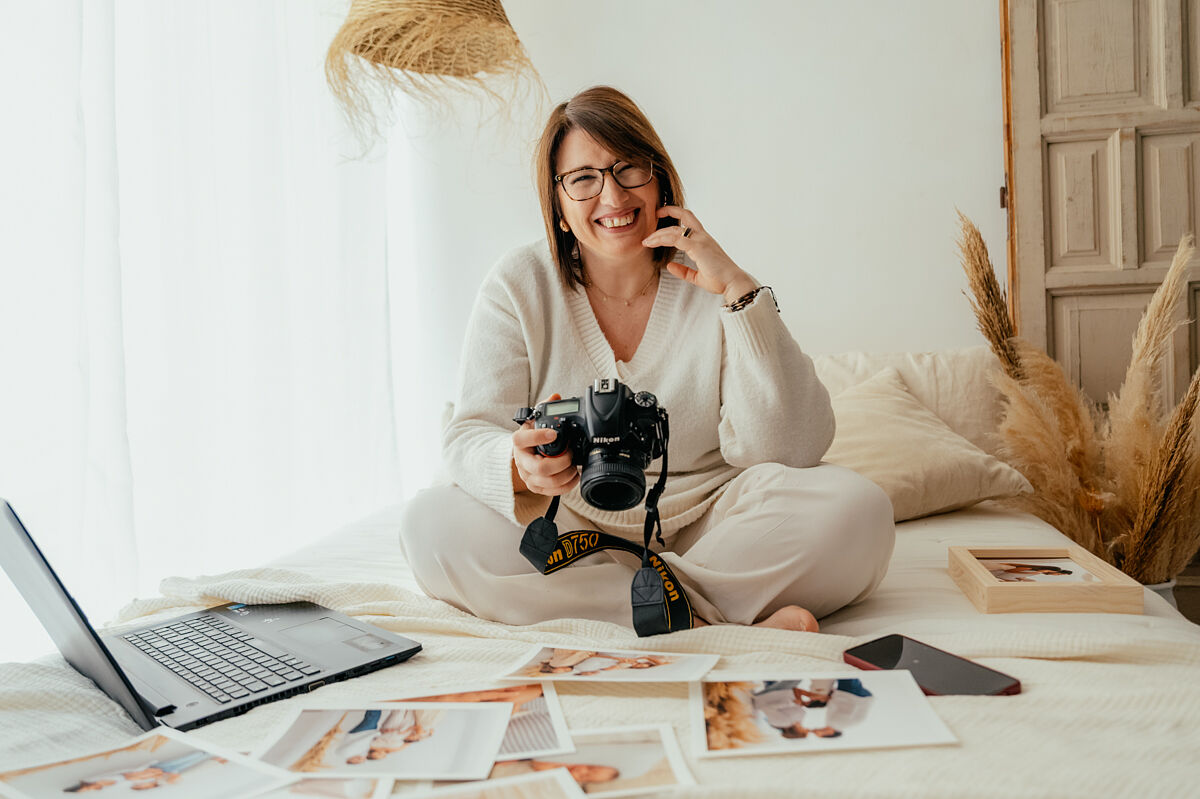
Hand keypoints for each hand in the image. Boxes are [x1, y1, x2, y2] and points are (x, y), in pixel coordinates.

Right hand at [512, 393, 579, 495]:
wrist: (522, 456)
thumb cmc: (530, 437)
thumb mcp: (534, 421)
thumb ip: (545, 408)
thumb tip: (556, 396)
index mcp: (519, 442)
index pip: (523, 440)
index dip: (539, 437)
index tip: (554, 433)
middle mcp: (521, 461)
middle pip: (540, 467)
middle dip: (560, 462)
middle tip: (570, 454)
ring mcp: (528, 476)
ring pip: (548, 482)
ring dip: (566, 475)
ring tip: (574, 466)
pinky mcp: (535, 487)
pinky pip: (552, 492)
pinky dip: (566, 486)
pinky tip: (573, 477)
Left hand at [641, 206, 757, 303]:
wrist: (733, 283)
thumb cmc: (720, 280)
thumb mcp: (697, 276)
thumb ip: (683, 270)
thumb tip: (669, 265)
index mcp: (704, 240)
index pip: (690, 221)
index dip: (676, 214)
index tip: (662, 215)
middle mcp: (703, 237)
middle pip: (685, 215)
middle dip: (668, 210)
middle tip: (653, 215)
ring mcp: (701, 240)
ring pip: (675, 229)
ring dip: (659, 234)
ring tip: (647, 240)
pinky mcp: (698, 247)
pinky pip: (676, 239)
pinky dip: (663, 239)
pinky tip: (653, 244)